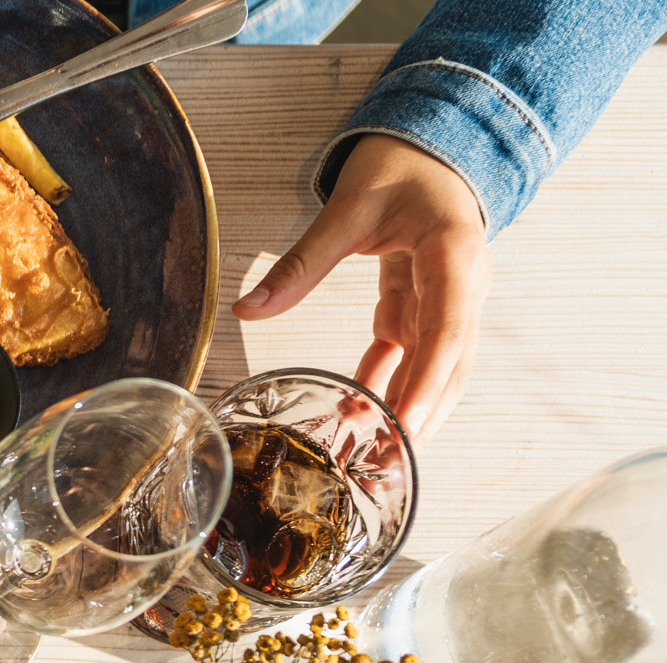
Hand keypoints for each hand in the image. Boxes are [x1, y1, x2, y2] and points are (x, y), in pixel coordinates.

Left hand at [233, 133, 489, 440]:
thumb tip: (247, 308)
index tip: (407, 423)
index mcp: (453, 255)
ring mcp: (448, 298)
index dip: (428, 381)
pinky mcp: (426, 305)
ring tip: (369, 455)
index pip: (448, 328)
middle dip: (422, 414)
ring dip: (403, 407)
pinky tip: (354, 413)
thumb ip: (300, 264)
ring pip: (434, 366)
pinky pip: (410, 354)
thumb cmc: (401, 168)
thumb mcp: (347, 211)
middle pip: (450, 361)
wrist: (429, 148)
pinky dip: (385, 382)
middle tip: (389, 465)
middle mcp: (463, 283)